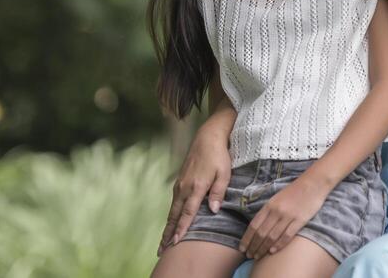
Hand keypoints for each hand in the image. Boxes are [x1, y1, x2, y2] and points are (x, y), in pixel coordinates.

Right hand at [162, 127, 232, 247]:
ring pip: (172, 209)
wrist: (208, 137)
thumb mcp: (224, 173)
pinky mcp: (179, 180)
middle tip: (162, 249)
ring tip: (164, 240)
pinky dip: (171, 214)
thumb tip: (213, 211)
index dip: (182, 228)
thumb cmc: (219, 156)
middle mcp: (185, 187)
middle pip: (174, 214)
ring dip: (168, 225)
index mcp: (196, 187)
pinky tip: (171, 221)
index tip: (175, 242)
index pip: (188, 213)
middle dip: (168, 232)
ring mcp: (180, 184)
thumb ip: (218, 192)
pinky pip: (174, 201)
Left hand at [239, 175, 330, 258]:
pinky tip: (272, 251)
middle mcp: (276, 211)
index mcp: (269, 205)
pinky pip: (287, 235)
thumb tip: (257, 228)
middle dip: (253, 246)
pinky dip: (278, 245)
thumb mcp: (276, 199)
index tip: (242, 248)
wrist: (313, 184)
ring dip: (263, 248)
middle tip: (249, 255)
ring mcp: (288, 216)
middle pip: (261, 233)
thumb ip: (267, 211)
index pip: (254, 225)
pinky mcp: (300, 220)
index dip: (247, 239)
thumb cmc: (293, 192)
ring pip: (272, 236)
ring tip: (258, 256)